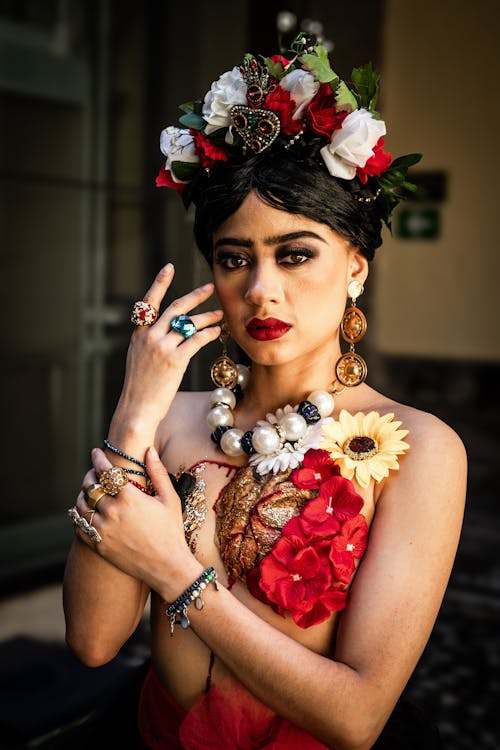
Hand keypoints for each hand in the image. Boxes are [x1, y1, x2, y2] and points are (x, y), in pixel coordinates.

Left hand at [73, 447, 201, 596]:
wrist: (167, 566)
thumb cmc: (172, 531)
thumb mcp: (169, 499)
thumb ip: (158, 472)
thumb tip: (149, 450)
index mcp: (129, 497)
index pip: (105, 471)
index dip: (98, 458)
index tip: (96, 452)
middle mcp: (112, 512)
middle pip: (90, 486)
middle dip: (90, 475)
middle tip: (93, 472)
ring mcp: (103, 530)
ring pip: (81, 505)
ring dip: (83, 494)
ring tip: (89, 491)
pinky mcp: (98, 545)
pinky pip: (79, 526)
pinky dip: (79, 515)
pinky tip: (86, 511)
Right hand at [115, 263, 222, 429]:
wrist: (137, 409)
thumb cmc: (141, 389)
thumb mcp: (139, 359)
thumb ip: (151, 342)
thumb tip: (170, 332)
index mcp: (139, 335)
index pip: (149, 302)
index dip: (160, 283)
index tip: (169, 267)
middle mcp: (149, 337)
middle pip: (175, 308)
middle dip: (195, 296)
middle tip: (210, 287)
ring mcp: (161, 347)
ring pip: (188, 324)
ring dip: (207, 317)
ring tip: (220, 313)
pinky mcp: (174, 360)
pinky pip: (196, 340)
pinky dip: (208, 334)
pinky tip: (216, 331)